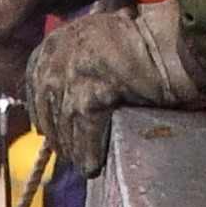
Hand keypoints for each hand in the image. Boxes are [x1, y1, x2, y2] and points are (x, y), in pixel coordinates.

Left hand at [25, 0, 199, 181]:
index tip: (57, 130)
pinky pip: (85, 139)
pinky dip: (90, 155)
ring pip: (65, 131)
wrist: (169, 43)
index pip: (36, 91)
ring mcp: (69, 80)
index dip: (47, 115)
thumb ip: (71, 63)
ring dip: (76, 150)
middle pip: (48, 114)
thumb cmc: (140, 42)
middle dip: (61, 136)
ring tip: (86, 162)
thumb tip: (58, 103)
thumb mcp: (92, 41)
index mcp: (53, 44)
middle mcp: (55, 60)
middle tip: (75, 152)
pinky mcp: (89, 100)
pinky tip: (95, 166)